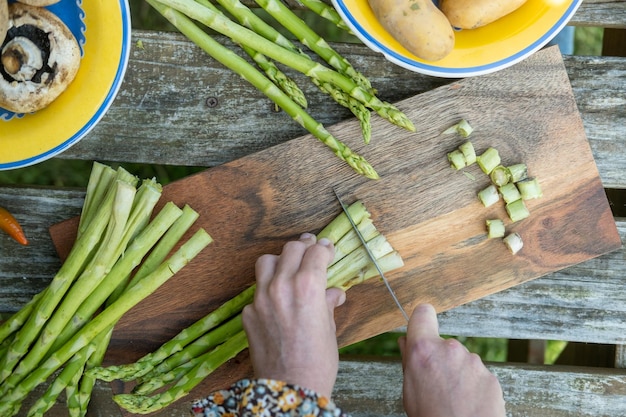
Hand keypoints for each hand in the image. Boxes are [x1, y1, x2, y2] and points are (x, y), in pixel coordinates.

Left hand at [242, 233, 345, 397]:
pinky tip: (278, 300)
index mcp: (307, 286)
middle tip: (312, 249)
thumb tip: (334, 293)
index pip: (316, 253)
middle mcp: (282, 286)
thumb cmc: (317, 361)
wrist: (289, 388)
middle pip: (291, 249)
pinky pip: (257, 290)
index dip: (325, 248)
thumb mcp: (329, 328)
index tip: (328, 249)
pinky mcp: (248, 313)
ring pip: (267, 261)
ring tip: (290, 266)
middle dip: (305, 247)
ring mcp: (261, 298)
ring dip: (281, 260)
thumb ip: (327, 303)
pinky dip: (269, 289)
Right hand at [398, 304, 505, 416]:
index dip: (421, 320)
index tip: (422, 326)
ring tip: (452, 399)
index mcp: (423, 350)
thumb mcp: (409, 390)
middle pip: (443, 343)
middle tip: (436, 384)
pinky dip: (473, 386)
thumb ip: (409, 362)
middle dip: (440, 359)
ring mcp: (473, 362)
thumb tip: (407, 342)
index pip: (422, 313)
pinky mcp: (491, 376)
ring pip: (462, 360)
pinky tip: (467, 403)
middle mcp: (449, 349)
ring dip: (458, 374)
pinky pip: (478, 375)